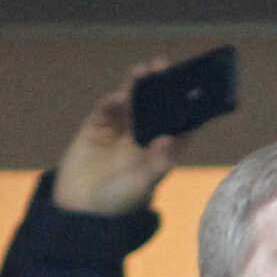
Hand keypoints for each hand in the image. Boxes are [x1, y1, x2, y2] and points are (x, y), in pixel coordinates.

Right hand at [49, 61, 181, 215]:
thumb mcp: (142, 186)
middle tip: (164, 65)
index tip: (196, 87)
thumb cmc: (119, 203)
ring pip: (131, 101)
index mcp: (161, 150)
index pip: (178, 124)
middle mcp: (142, 137)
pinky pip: (106, 109)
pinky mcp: (96, 128)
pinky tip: (118, 97)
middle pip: (155, 105)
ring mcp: (119, 130)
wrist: (80, 211)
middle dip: (160, 85)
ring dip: (137, 85)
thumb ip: (157, 163)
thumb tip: (170, 138)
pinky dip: (112, 101)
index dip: (187, 106)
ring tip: (143, 71)